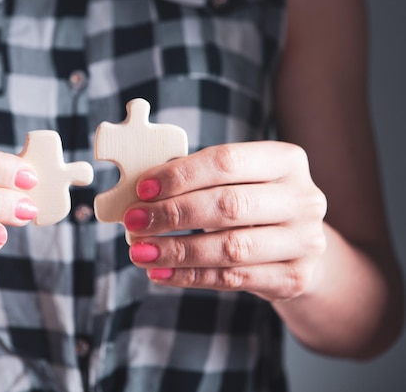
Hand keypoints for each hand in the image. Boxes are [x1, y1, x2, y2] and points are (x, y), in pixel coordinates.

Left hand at [124, 141, 327, 301]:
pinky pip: (232, 278)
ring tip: (140, 251)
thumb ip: (197, 180)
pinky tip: (160, 272)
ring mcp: (304, 241)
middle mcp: (304, 198)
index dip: (181, 175)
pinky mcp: (295, 277)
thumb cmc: (253, 204)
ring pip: (230, 247)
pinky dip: (190, 276)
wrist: (299, 248)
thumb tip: (142, 191)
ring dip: (177, 250)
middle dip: (173, 213)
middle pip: (229, 204)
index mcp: (286, 160)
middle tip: (134, 221)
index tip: (143, 188)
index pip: (226, 161)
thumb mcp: (235, 182)